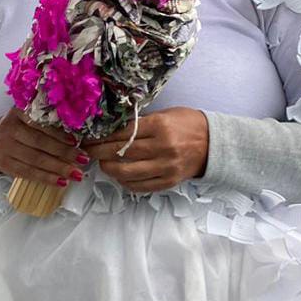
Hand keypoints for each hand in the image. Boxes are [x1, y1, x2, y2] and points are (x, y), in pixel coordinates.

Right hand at [0, 108, 86, 186]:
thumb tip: (76, 131)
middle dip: (63, 153)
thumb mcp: (28, 115)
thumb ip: (47, 119)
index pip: (40, 123)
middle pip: (39, 142)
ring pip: (35, 160)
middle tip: (83, 159)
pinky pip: (29, 173)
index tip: (75, 141)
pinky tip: (61, 181)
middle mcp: (8, 128)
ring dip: (58, 168)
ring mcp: (5, 147)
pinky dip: (46, 178)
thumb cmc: (19, 128)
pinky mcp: (5, 164)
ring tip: (76, 173)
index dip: (58, 133)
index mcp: (17, 111)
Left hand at [83, 107, 208, 192]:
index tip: (89, 136)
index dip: (102, 135)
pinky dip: (124, 181)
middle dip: (99, 152)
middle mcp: (162, 148)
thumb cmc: (187, 124)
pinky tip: (118, 174)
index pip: (122, 132)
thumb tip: (111, 129)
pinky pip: (139, 186)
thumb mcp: (165, 115)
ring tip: (101, 163)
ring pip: (126, 172)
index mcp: (160, 126)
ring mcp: (165, 168)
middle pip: (121, 152)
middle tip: (87, 150)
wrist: (214, 144)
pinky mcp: (168, 182)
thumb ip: (141, 123)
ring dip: (108, 168)